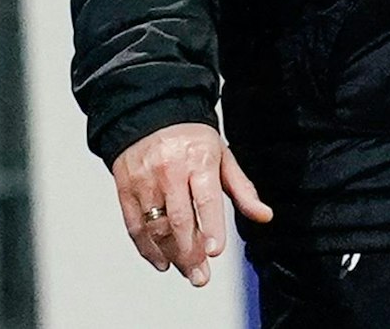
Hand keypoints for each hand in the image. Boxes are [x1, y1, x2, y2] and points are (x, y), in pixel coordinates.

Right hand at [111, 122, 272, 286]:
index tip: (214, 251)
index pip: (205, 198)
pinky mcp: (125, 189)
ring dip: (171, 255)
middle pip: (178, 219)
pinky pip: (134, 225)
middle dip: (190, 253)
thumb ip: (242, 190)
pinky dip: (146, 248)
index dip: (210, 226)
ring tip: (186, 272)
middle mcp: (169, 171)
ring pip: (155, 226)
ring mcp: (144, 181)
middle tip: (201, 276)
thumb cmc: (192, 139)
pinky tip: (161, 262)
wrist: (150, 113)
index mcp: (198, 160)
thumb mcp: (223, 157)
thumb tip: (265, 216)